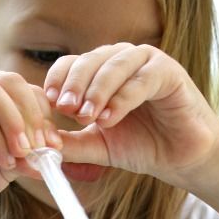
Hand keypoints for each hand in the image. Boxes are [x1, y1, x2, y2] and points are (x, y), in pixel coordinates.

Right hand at [0, 69, 62, 218]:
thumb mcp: (11, 159)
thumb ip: (31, 149)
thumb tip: (55, 149)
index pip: (24, 87)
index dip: (44, 113)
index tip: (54, 145)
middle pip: (11, 82)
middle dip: (32, 116)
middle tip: (42, 148)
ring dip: (15, 124)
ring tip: (24, 153)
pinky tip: (5, 162)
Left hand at [43, 44, 218, 187]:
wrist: (180, 157)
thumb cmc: (141, 145)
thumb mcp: (99, 145)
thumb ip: (71, 143)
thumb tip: (38, 145)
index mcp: (100, 72)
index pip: (71, 64)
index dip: (57, 81)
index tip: (49, 105)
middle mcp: (120, 61)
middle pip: (89, 60)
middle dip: (74, 85)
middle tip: (64, 108)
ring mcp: (145, 62)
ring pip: (113, 65)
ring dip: (96, 90)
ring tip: (85, 116)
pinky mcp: (168, 72)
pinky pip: (141, 79)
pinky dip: (122, 97)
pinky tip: (110, 118)